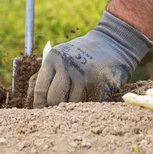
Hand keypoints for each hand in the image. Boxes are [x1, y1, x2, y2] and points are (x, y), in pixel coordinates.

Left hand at [33, 11, 152, 106]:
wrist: (112, 42)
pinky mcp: (98, 82)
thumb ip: (51, 73)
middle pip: (54, 99)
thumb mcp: (63, 55)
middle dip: (55, 108)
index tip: (41, 112)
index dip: (40, 104)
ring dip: (73, 106)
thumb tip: (39, 103)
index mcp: (53, 58)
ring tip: (78, 98)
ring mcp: (83, 74)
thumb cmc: (84, 52)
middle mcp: (67, 65)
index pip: (41, 89)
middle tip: (58, 111)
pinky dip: (88, 102)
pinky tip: (91, 93)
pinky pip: (88, 102)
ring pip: (72, 103)